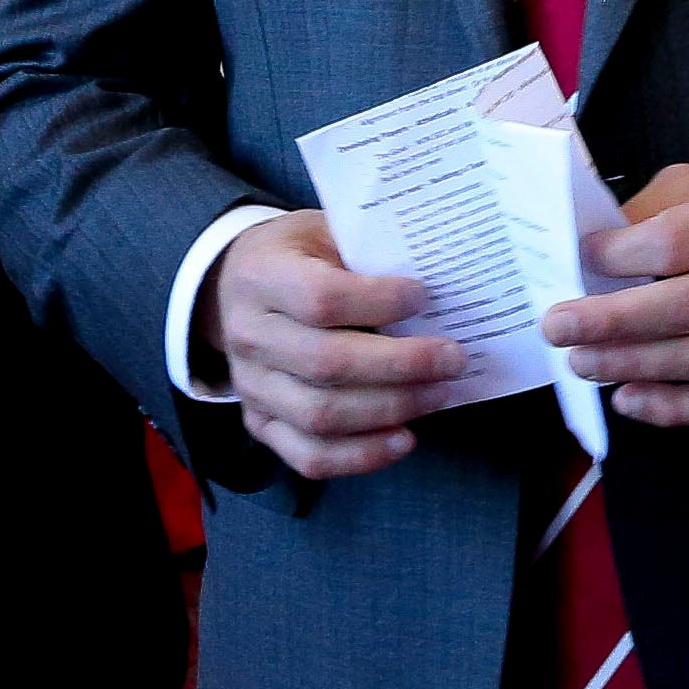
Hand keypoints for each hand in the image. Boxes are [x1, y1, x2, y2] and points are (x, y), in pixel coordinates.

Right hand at [197, 212, 460, 480]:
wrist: (235, 286)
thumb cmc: (297, 256)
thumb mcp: (324, 232)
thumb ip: (369, 257)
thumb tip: (438, 294)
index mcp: (262, 276)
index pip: (321, 299)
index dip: (379, 303)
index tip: (423, 297)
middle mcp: (248, 335)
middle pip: (328, 364)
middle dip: (402, 366)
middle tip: (453, 359)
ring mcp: (251, 386)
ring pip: (322, 416)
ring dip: (392, 409)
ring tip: (439, 394)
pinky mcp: (259, 423)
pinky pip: (310, 456)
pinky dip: (363, 456)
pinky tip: (405, 439)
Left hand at [544, 166, 688, 428]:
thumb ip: (652, 209)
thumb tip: (586, 250)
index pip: (676, 242)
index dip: (619, 256)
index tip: (578, 258)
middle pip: (686, 307)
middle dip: (612, 322)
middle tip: (557, 328)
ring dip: (633, 366)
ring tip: (581, 363)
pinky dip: (674, 409)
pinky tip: (628, 400)